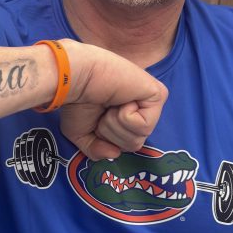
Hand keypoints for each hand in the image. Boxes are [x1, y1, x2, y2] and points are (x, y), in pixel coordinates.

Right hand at [59, 40, 167, 159]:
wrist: (73, 80)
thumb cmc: (75, 101)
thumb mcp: (82, 134)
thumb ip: (98, 149)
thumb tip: (115, 153)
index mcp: (128, 114)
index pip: (125, 144)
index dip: (106, 138)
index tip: (95, 117)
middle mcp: (142, 107)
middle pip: (133, 144)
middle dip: (111, 133)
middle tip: (103, 110)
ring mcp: (152, 101)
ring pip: (138, 138)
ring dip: (115, 125)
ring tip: (110, 103)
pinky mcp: (158, 94)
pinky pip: (143, 125)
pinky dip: (125, 117)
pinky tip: (120, 98)